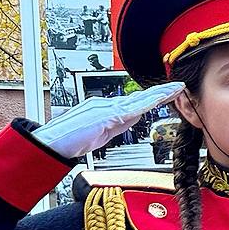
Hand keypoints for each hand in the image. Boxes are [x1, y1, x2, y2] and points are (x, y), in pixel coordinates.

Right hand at [32, 81, 182, 159]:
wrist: (50, 143)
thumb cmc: (69, 141)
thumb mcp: (100, 134)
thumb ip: (117, 126)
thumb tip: (133, 120)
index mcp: (104, 108)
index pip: (133, 102)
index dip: (151, 98)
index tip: (166, 95)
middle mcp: (106, 104)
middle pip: (139, 97)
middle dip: (160, 92)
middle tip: (177, 86)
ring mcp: (105, 108)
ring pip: (138, 100)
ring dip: (158, 94)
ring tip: (176, 88)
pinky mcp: (105, 115)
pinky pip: (131, 109)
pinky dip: (147, 104)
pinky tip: (159, 99)